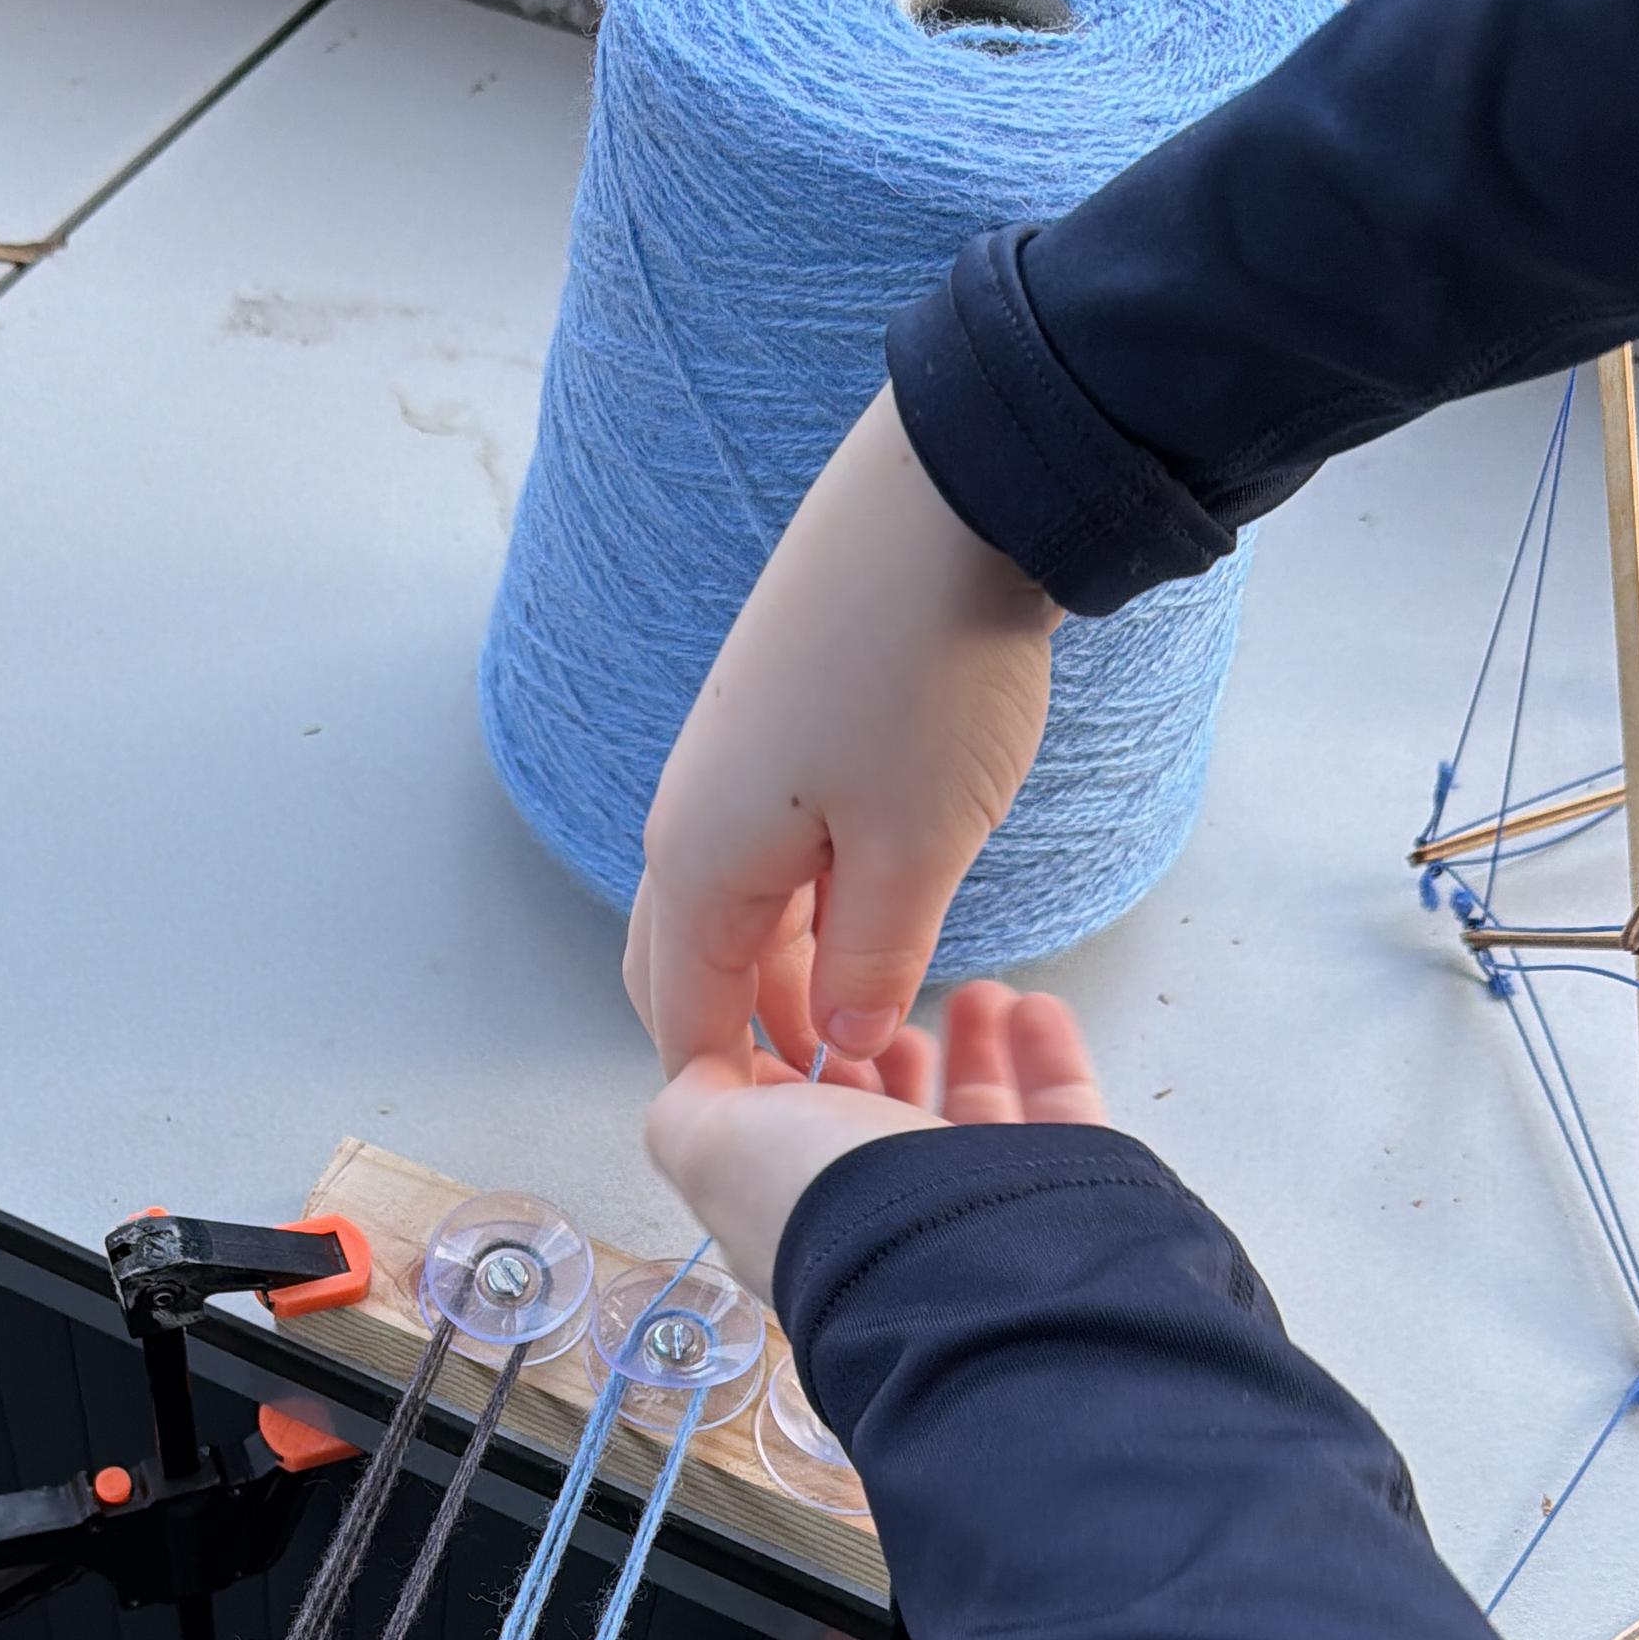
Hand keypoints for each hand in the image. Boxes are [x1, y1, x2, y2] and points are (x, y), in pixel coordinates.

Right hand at [625, 392, 1059, 1076]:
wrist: (952, 496)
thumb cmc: (927, 672)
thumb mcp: (916, 848)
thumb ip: (869, 962)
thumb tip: (838, 1042)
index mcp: (700, 864)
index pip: (686, 1022)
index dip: (740, 1092)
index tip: (807, 1143)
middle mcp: (689, 817)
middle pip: (687, 968)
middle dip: (745, 1037)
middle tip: (832, 1089)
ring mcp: (724, 765)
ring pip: (729, 906)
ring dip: (782, 970)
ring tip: (870, 1010)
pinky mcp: (769, 724)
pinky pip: (761, 847)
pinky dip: (799, 904)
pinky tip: (874, 909)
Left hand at [646, 983, 1106, 1302]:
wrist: (961, 1261)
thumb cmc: (827, 1204)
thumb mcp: (709, 1143)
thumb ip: (688, 1106)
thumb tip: (700, 1072)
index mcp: (795, 1212)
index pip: (787, 1138)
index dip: (791, 1070)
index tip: (802, 1010)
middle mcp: (882, 1217)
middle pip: (883, 1125)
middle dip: (882, 1056)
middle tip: (888, 1006)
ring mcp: (975, 1211)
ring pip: (971, 1116)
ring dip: (969, 1046)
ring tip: (976, 994)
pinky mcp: (1060, 1194)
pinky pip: (1057, 1111)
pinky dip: (1044, 1055)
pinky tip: (1032, 1007)